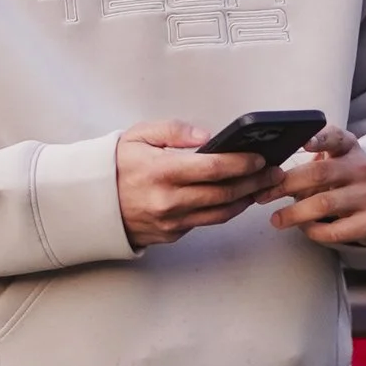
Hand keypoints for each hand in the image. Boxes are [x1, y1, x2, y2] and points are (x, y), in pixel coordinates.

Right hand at [115, 121, 282, 250]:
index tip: (261, 157)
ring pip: (220, 213)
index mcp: (162, 170)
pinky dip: (224, 210)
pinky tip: (237, 198)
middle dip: (254, 182)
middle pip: (224, 193)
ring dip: (246, 199)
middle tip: (274, 172)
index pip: (213, 168)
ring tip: (263, 186)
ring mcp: (170, 221)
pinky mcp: (171, 235)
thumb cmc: (117, 164)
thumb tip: (207, 137)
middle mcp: (168, 200)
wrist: (91, 202)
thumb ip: (174, 131)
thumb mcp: (139, 135)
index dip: (242, 163)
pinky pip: (204, 222)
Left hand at [267, 126, 365, 250]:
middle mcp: (361, 168)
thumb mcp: (331, 162)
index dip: (320, 139)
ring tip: (277, 219)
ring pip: (324, 204)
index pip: (336, 137)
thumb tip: (268, 177)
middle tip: (263, 195)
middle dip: (286, 185)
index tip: (303, 143)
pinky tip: (304, 228)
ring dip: (294, 213)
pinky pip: (336, 230)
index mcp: (349, 147)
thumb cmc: (340, 179)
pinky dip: (313, 231)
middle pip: (319, 173)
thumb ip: (307, 164)